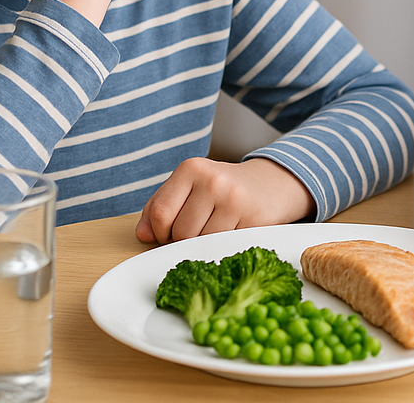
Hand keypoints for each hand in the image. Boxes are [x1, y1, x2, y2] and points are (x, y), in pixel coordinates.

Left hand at [135, 157, 315, 243]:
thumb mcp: (190, 188)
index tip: (171, 232)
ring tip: (215, 229)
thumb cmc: (223, 190)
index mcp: (190, 168)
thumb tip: (142, 234)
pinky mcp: (251, 217)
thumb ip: (160, 207)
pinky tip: (230, 231)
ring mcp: (233, 198)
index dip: (161, 232)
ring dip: (203, 245)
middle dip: (183, 240)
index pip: (160, 214)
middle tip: (198, 230)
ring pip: (200, 242)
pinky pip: (222, 246)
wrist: (271, 184)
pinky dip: (221, 246)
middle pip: (180, 232)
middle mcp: (212, 180)